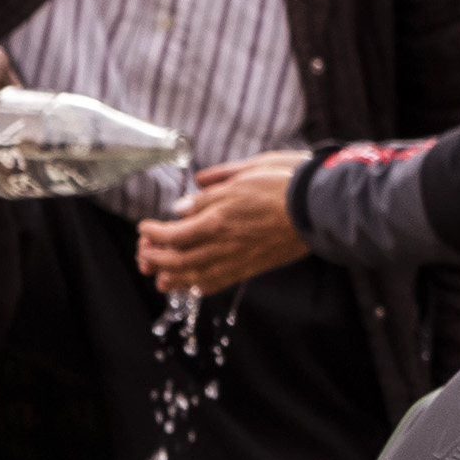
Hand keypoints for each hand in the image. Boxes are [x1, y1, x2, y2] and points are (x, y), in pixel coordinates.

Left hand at [139, 152, 312, 294]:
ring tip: (158, 276)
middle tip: (142, 254)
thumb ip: (210, 189)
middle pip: (177, 261)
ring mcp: (237, 259)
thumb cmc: (284, 183)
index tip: (143, 228)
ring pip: (194, 277)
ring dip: (171, 278)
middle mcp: (223, 244)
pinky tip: (191, 285)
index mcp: (216, 219)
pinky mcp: (251, 268)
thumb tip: (184, 204)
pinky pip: (219, 283)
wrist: (318, 205)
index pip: (171, 234)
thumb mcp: (243, 173)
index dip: (151, 234)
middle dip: (153, 259)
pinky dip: (199, 286)